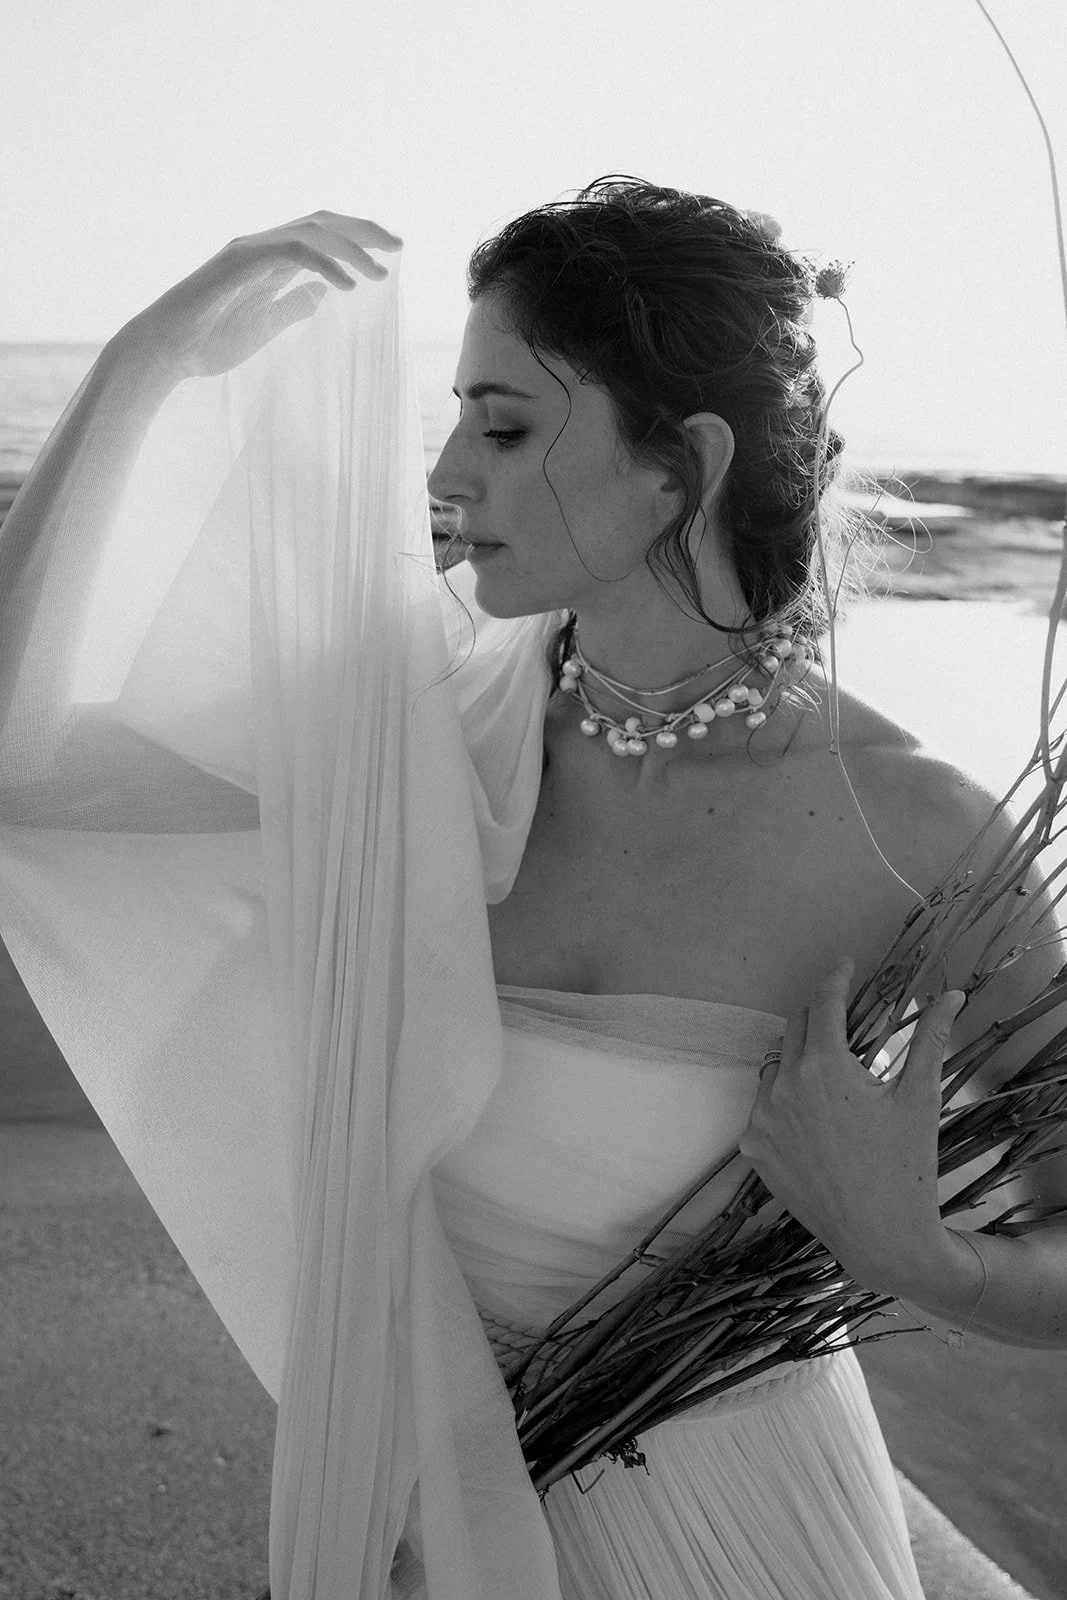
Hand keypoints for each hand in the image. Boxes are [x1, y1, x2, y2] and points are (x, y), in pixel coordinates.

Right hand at [112, 211, 403, 379]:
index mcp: (269, 261)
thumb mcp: (264, 326)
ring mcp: (249, 251)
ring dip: (350, 248)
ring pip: (311, 232)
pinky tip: (347, 286)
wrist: (166, 351)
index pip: (322, 238)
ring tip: (380, 272)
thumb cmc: (207, 342)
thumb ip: (291, 307)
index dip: (357, 240)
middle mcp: (261, 247)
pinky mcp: (239, 262)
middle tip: (399, 245)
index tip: (391, 255)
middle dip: (363, 230)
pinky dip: (324, 265)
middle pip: (323, 223)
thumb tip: (321, 295)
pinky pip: (291, 253)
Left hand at [738, 957, 965, 1292]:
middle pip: (797, 1029)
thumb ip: (929, 1038)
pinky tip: (813, 1117)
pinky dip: (784, 1101)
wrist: (881, 1239)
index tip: (845, 965)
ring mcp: (762, 1118)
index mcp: (825, 1066)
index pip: (824, 1003)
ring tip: (833, 1079)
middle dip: (821, 1018)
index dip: (837, 979)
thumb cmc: (907, 1166)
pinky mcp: (753, 1148)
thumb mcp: (919, 1097)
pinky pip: (764, 1107)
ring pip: (776, 1067)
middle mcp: (784, 1085)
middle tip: (846, 1022)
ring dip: (800, 1061)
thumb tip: (951, 995)